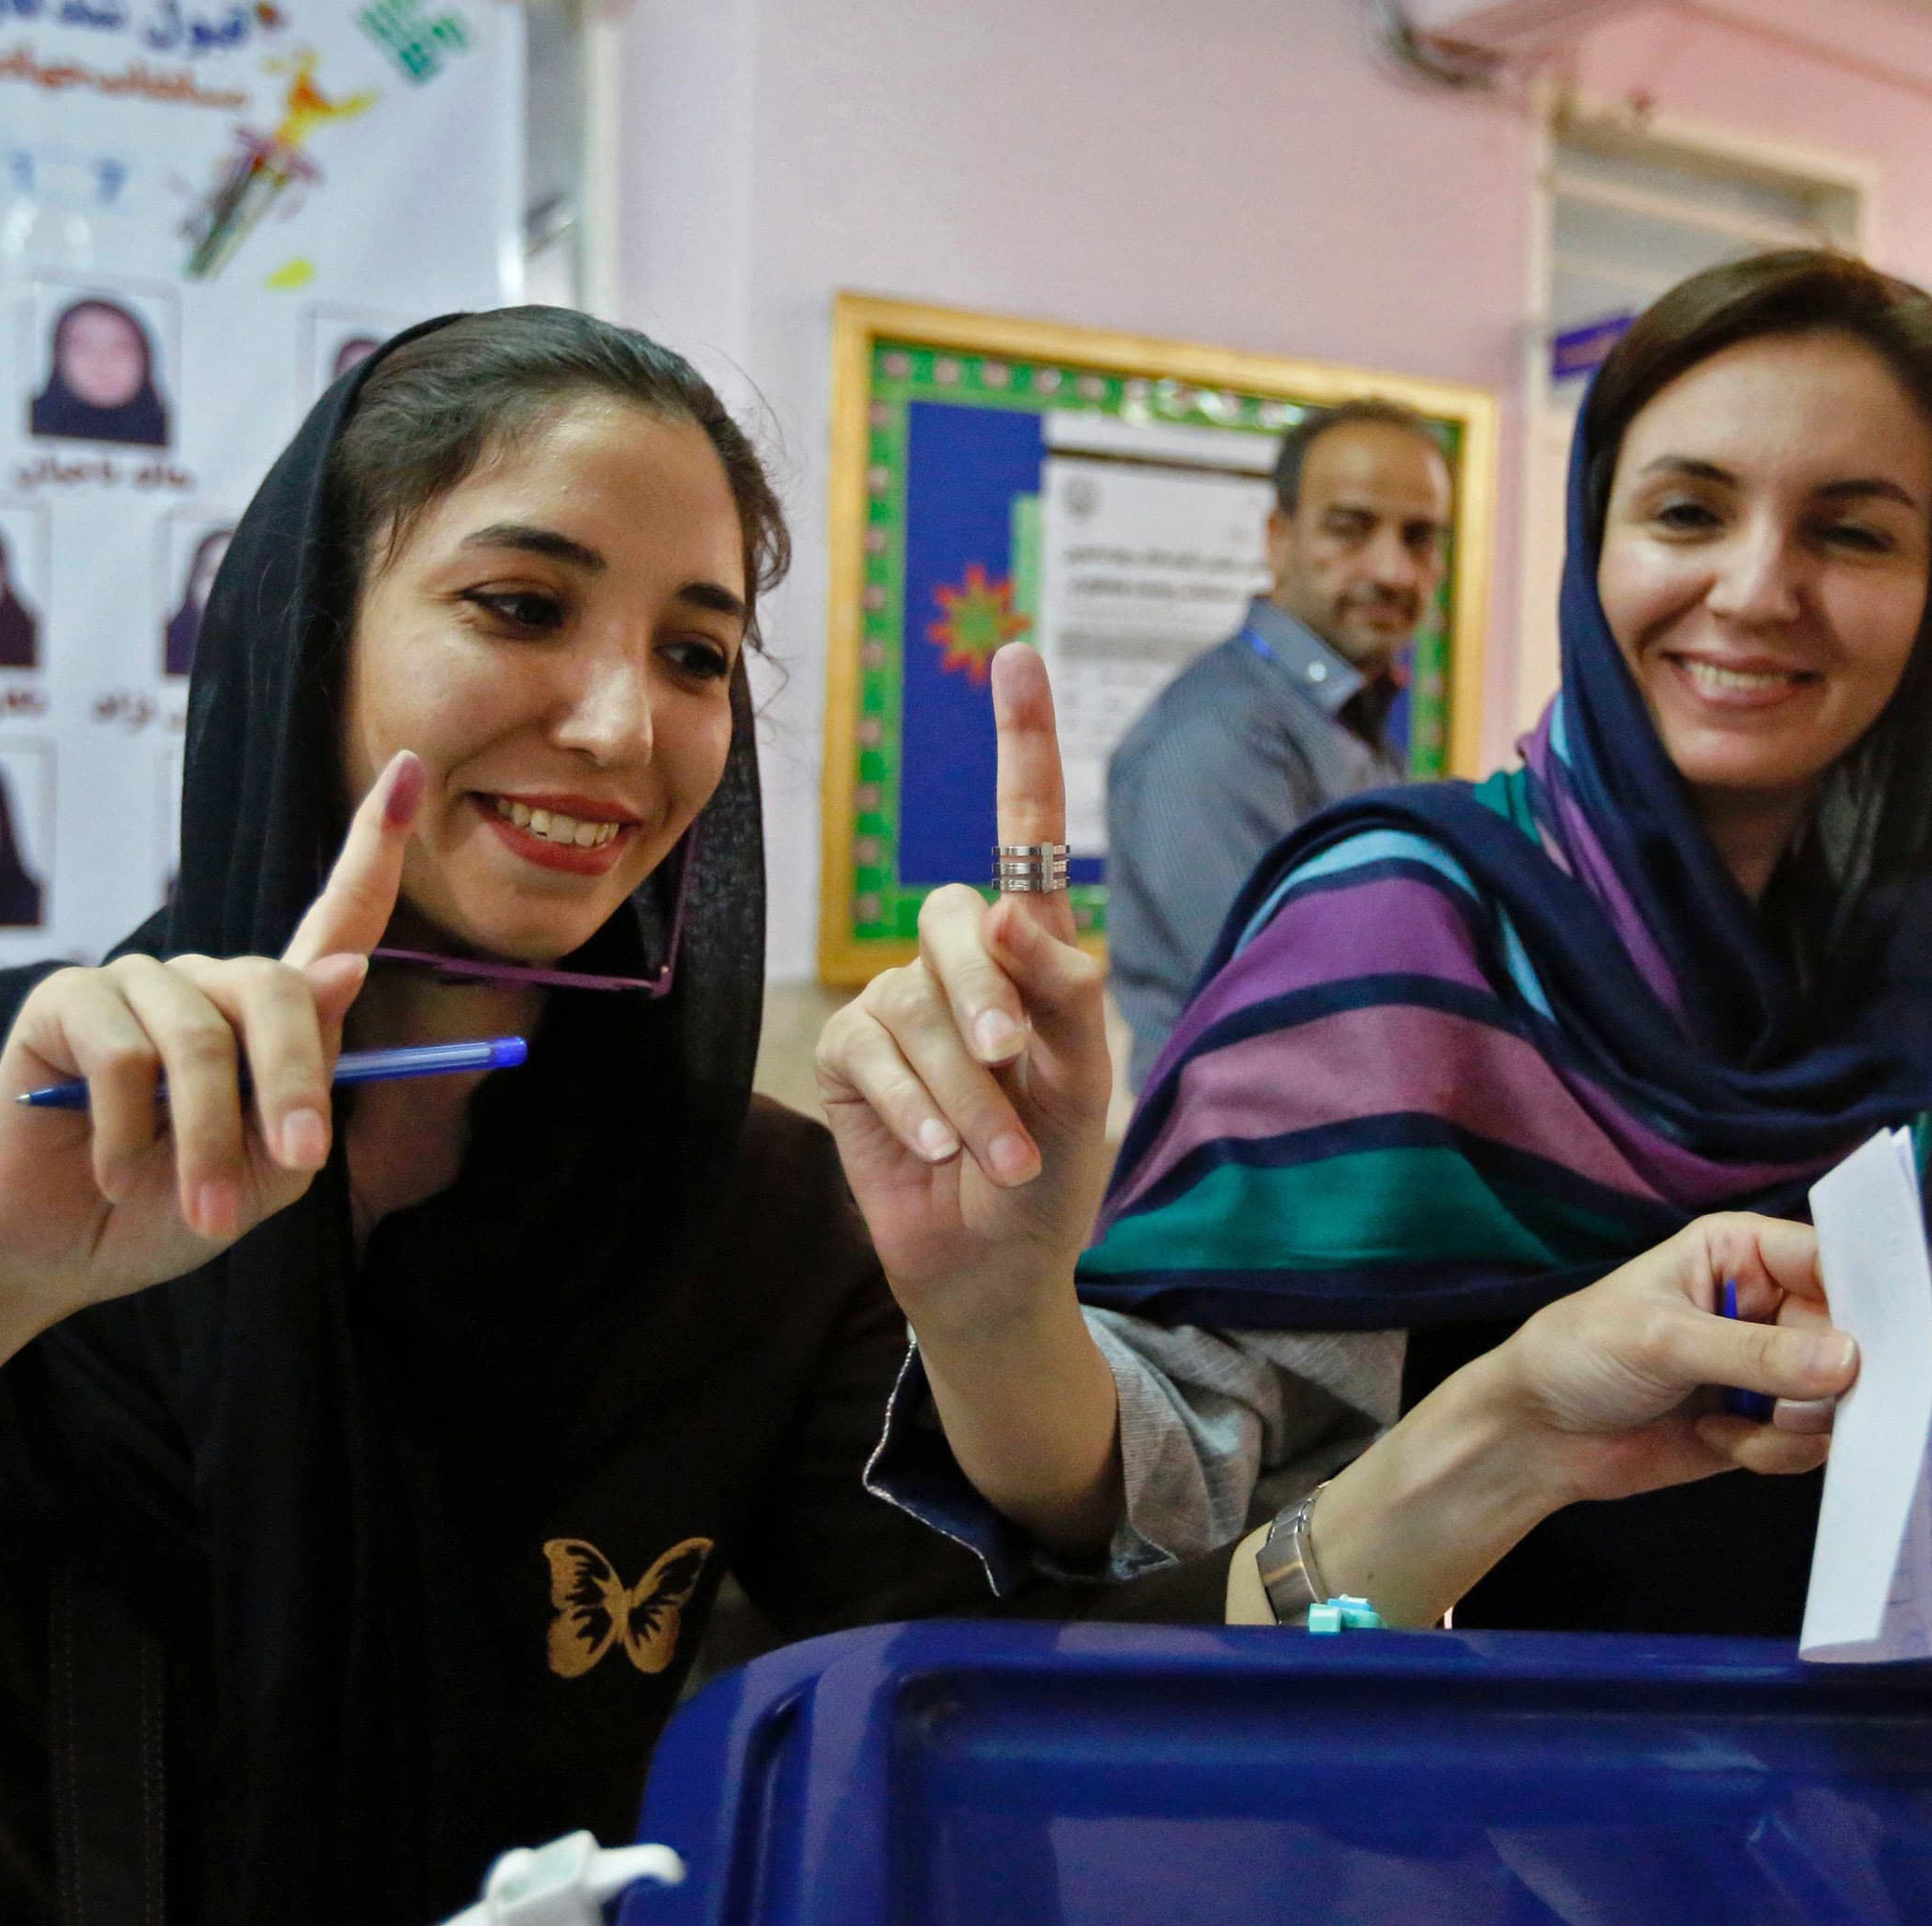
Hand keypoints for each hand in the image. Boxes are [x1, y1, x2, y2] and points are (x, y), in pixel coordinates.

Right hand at [0, 752, 417, 1320]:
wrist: (60, 1248)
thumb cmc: (172, 1207)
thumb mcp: (268, 1170)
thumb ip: (311, 1083)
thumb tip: (347, 968)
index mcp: (271, 1013)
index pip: (338, 916)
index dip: (377, 845)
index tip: (415, 770)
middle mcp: (208, 980)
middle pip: (278, 989)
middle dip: (293, 1084)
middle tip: (296, 1163)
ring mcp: (137, 982)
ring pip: (201, 1039)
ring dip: (204, 1139)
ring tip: (195, 1207)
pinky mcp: (67, 998)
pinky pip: (124, 1057)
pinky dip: (130, 1134)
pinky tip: (113, 1167)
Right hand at [816, 643, 1113, 1319]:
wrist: (994, 1263)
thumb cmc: (1051, 1169)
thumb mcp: (1084, 1087)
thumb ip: (1066, 998)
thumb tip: (1014, 913)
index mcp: (1032, 951)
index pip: (1024, 832)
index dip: (1021, 745)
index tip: (1017, 655)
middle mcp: (960, 961)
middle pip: (955, 919)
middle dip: (987, 997)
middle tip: (1016, 1070)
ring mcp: (897, 1003)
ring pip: (916, 1003)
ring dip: (963, 1091)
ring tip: (996, 1156)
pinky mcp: (847, 1054)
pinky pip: (869, 1047)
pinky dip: (911, 1103)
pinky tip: (938, 1151)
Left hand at [1278, 1214, 1858, 1626]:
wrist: (1537, 1435)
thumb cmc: (1581, 1354)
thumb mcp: (1662, 1340)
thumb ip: (1755, 1354)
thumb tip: (1850, 1361)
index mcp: (1742, 1251)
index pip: (1833, 1259)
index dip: (1869, 1295)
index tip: (1886, 1338)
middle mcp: (1766, 1303)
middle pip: (1852, 1333)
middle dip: (1837, 1376)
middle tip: (1804, 1401)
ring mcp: (1768, 1368)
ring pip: (1837, 1396)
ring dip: (1797, 1421)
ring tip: (1736, 1423)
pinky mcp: (1763, 1424)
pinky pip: (1807, 1443)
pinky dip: (1772, 1450)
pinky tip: (1715, 1439)